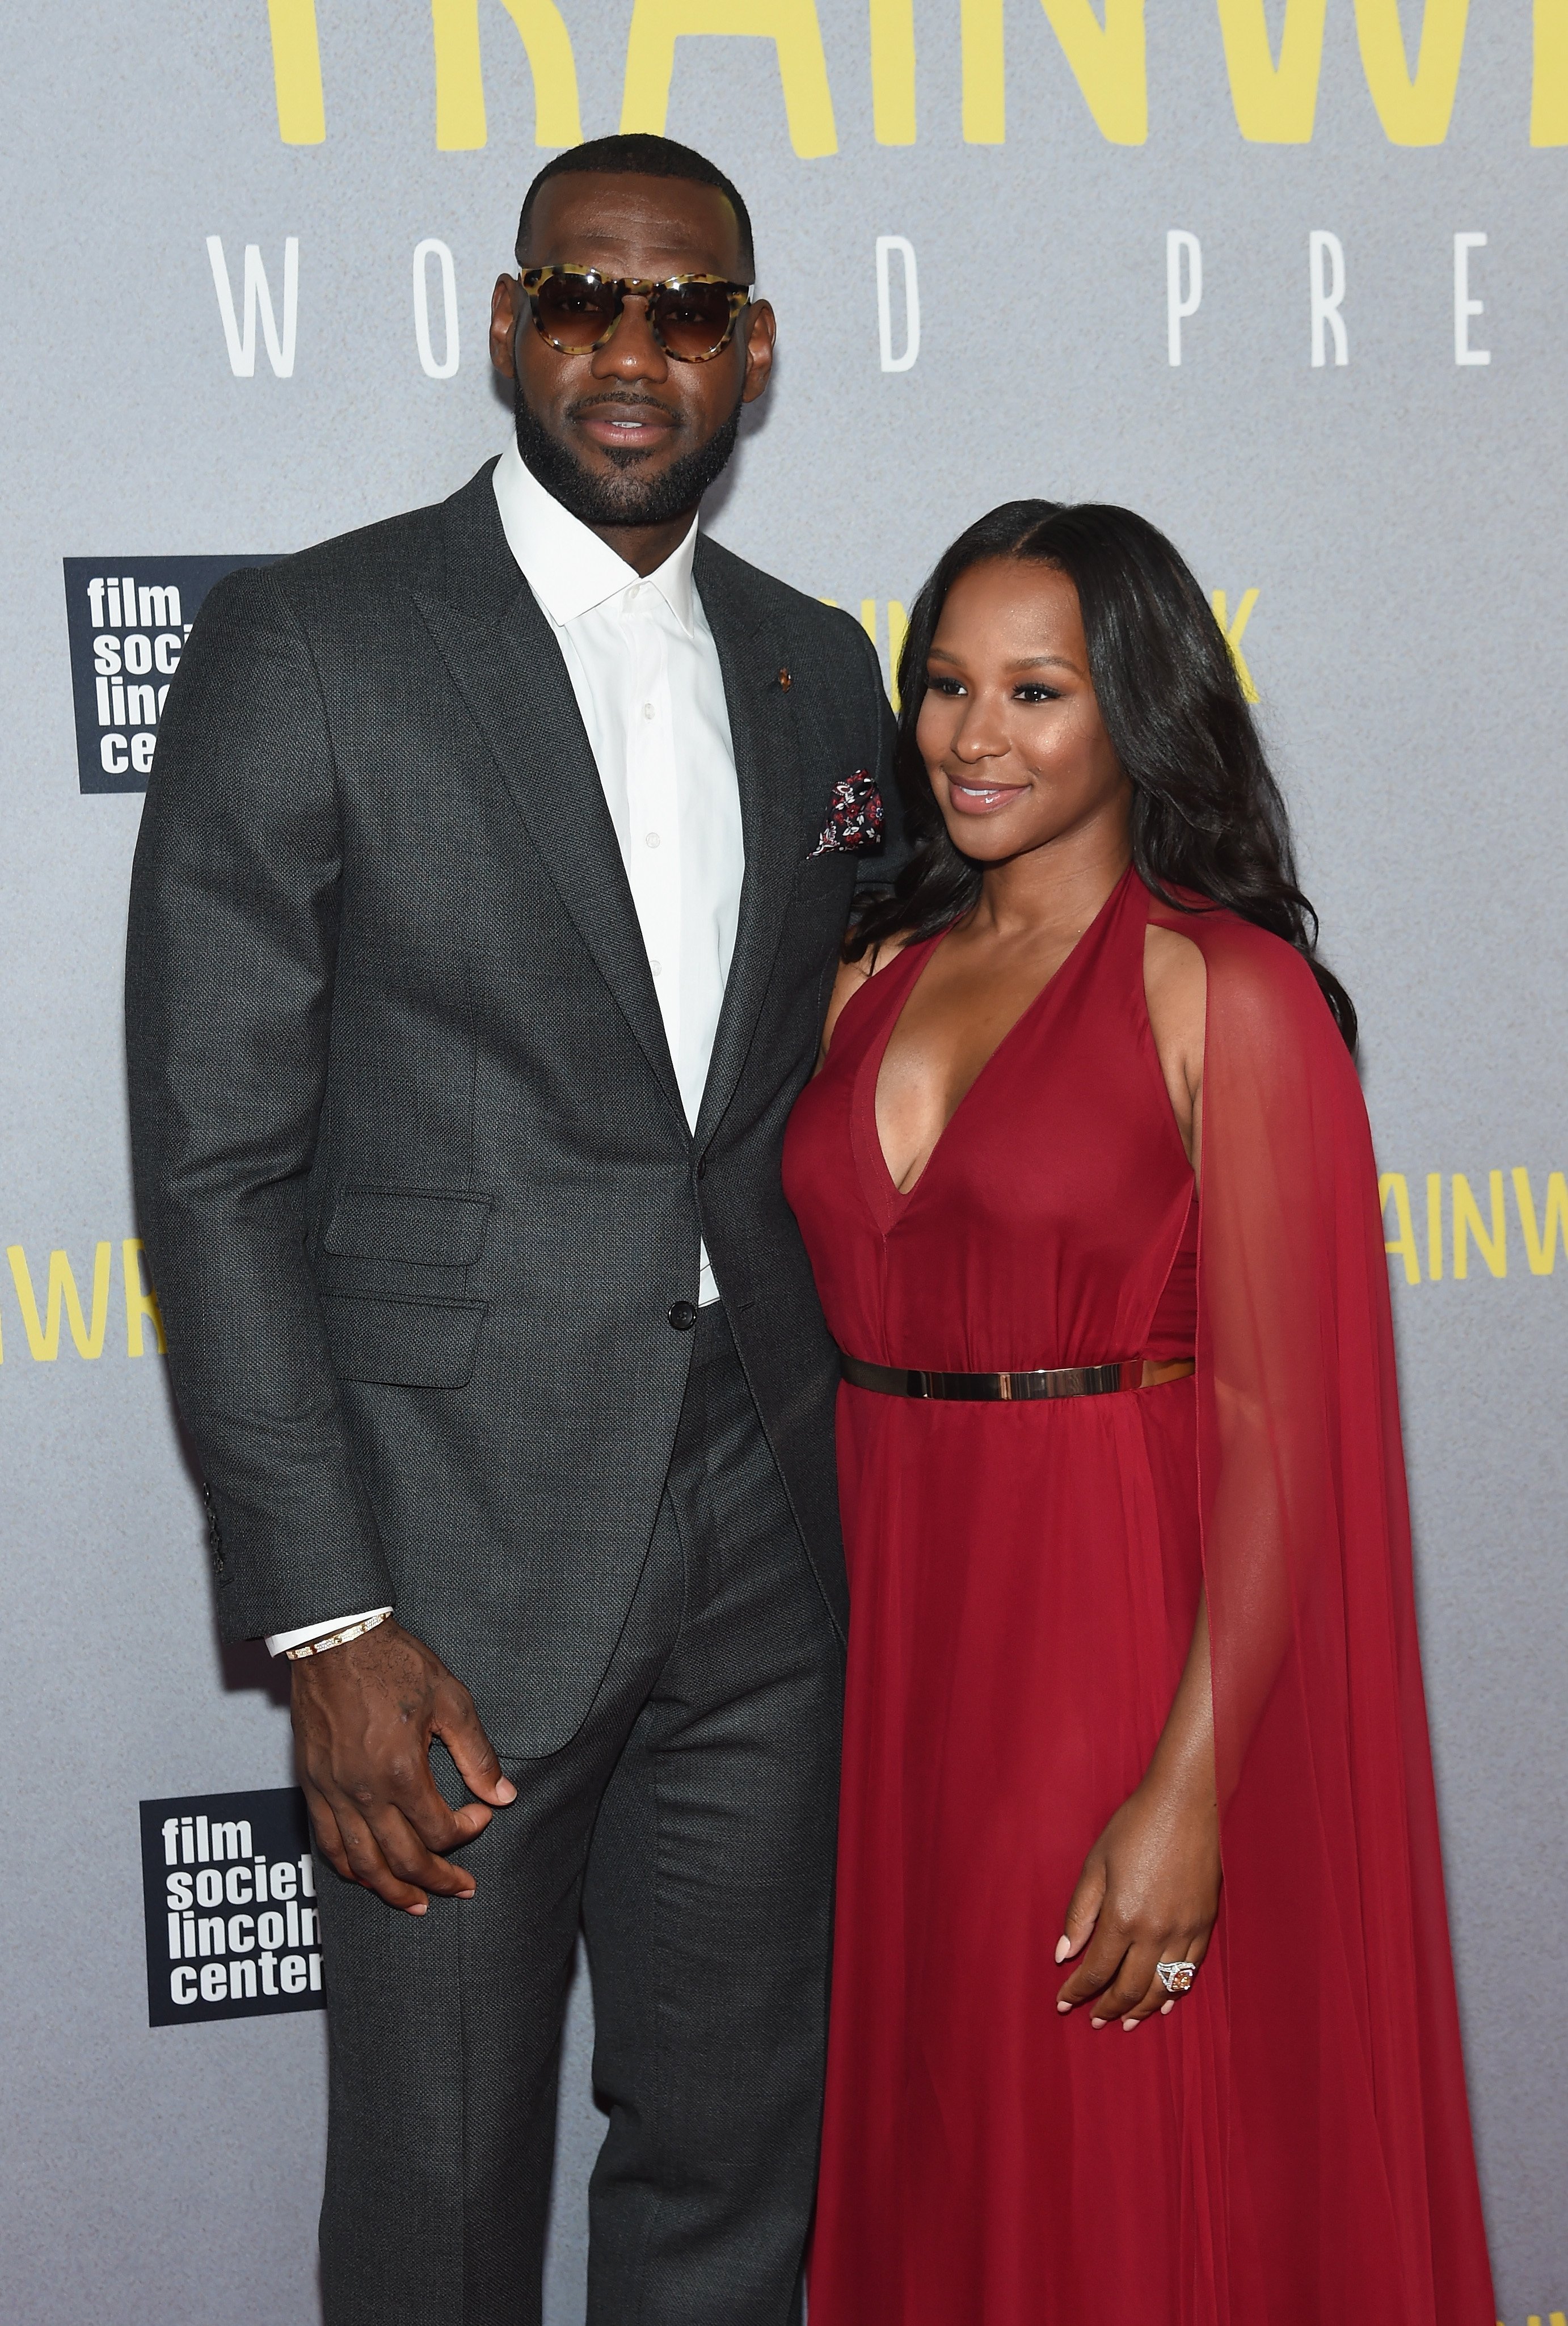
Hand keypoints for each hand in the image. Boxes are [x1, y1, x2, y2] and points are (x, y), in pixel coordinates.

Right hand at [291, 1619, 514, 1913]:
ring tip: (417, 1903)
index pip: (439, 1830)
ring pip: (362, 1864)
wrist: (336, 1639)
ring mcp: (333, 1792)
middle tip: (462, 1889)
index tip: (482, 1816)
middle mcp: (363, 1791)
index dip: (467, 1831)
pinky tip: (367, 1876)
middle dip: (438, 1880)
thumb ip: (478, 1755)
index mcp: (401, 1772)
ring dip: (392, 1890)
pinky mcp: (312, 1786)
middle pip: (402, 1860)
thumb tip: (504, 1795)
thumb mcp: (451, 1701)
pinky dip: (349, 1868)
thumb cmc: (394, 1664)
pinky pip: (328, 1843)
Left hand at [1053, 1775, 1220, 2030]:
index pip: (1096, 1971)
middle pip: (1129, 1988)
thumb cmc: (1135, 1826)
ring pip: (1161, 1987)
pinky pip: (1189, 1971)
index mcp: (1123, 1917)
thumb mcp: (1095, 1864)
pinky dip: (1174, 1992)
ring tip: (1124, 2022)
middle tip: (1093, 2020)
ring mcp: (1184, 1931)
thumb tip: (1063, 1954)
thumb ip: (1079, 1914)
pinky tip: (1162, 2002)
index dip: (1077, 1991)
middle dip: (1107, 2008)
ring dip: (1140, 2010)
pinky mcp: (1205, 1925)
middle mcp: (1155, 1932)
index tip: (1063, 2002)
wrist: (1186, 1803)